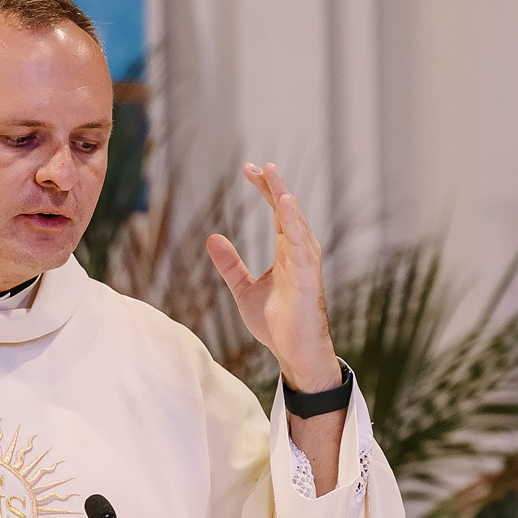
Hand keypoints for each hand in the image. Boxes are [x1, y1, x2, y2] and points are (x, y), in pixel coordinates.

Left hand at [206, 163, 341, 391]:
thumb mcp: (243, 289)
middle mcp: (299, 252)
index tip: (249, 169)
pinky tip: (285, 205)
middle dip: (273, 186)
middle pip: (287, 211)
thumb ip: (230, 264)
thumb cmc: (276, 323)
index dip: (265, 189)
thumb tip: (211, 238)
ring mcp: (304, 264)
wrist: (293, 352)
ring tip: (272, 175)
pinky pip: (301, 246)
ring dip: (284, 198)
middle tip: (258, 165)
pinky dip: (293, 224)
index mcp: (286, 252)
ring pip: (295, 222)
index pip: (276, 212)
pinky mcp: (306, 278)